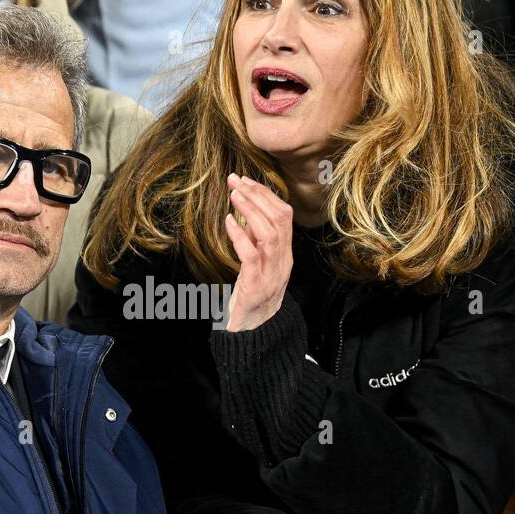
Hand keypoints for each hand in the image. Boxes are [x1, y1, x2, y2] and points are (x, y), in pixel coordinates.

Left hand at [223, 174, 292, 331]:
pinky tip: (229, 222)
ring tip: (234, 195)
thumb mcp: (256, 263)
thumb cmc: (251, 296)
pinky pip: (252, 255)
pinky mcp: (256, 285)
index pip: (284, 216)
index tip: (246, 180)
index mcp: (284, 254)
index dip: (266, 195)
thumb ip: (253, 241)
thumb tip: (244, 213)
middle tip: (236, 180)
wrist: (254, 333)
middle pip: (280, 219)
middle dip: (258, 195)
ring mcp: (272, 274)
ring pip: (270, 234)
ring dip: (251, 210)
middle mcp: (283, 261)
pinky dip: (241, 235)